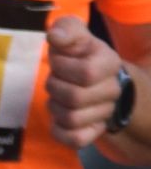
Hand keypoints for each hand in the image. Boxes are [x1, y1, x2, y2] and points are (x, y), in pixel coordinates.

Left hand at [43, 12, 126, 147]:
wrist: (93, 81)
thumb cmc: (77, 56)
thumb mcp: (74, 37)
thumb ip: (66, 29)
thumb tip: (55, 36)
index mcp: (110, 64)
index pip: (87, 73)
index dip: (62, 67)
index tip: (58, 61)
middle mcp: (112, 90)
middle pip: (76, 98)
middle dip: (54, 88)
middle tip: (54, 81)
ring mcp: (104, 113)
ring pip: (72, 119)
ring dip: (55, 108)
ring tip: (57, 97)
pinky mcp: (92, 132)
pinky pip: (75, 139)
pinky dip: (59, 130)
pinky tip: (57, 119)